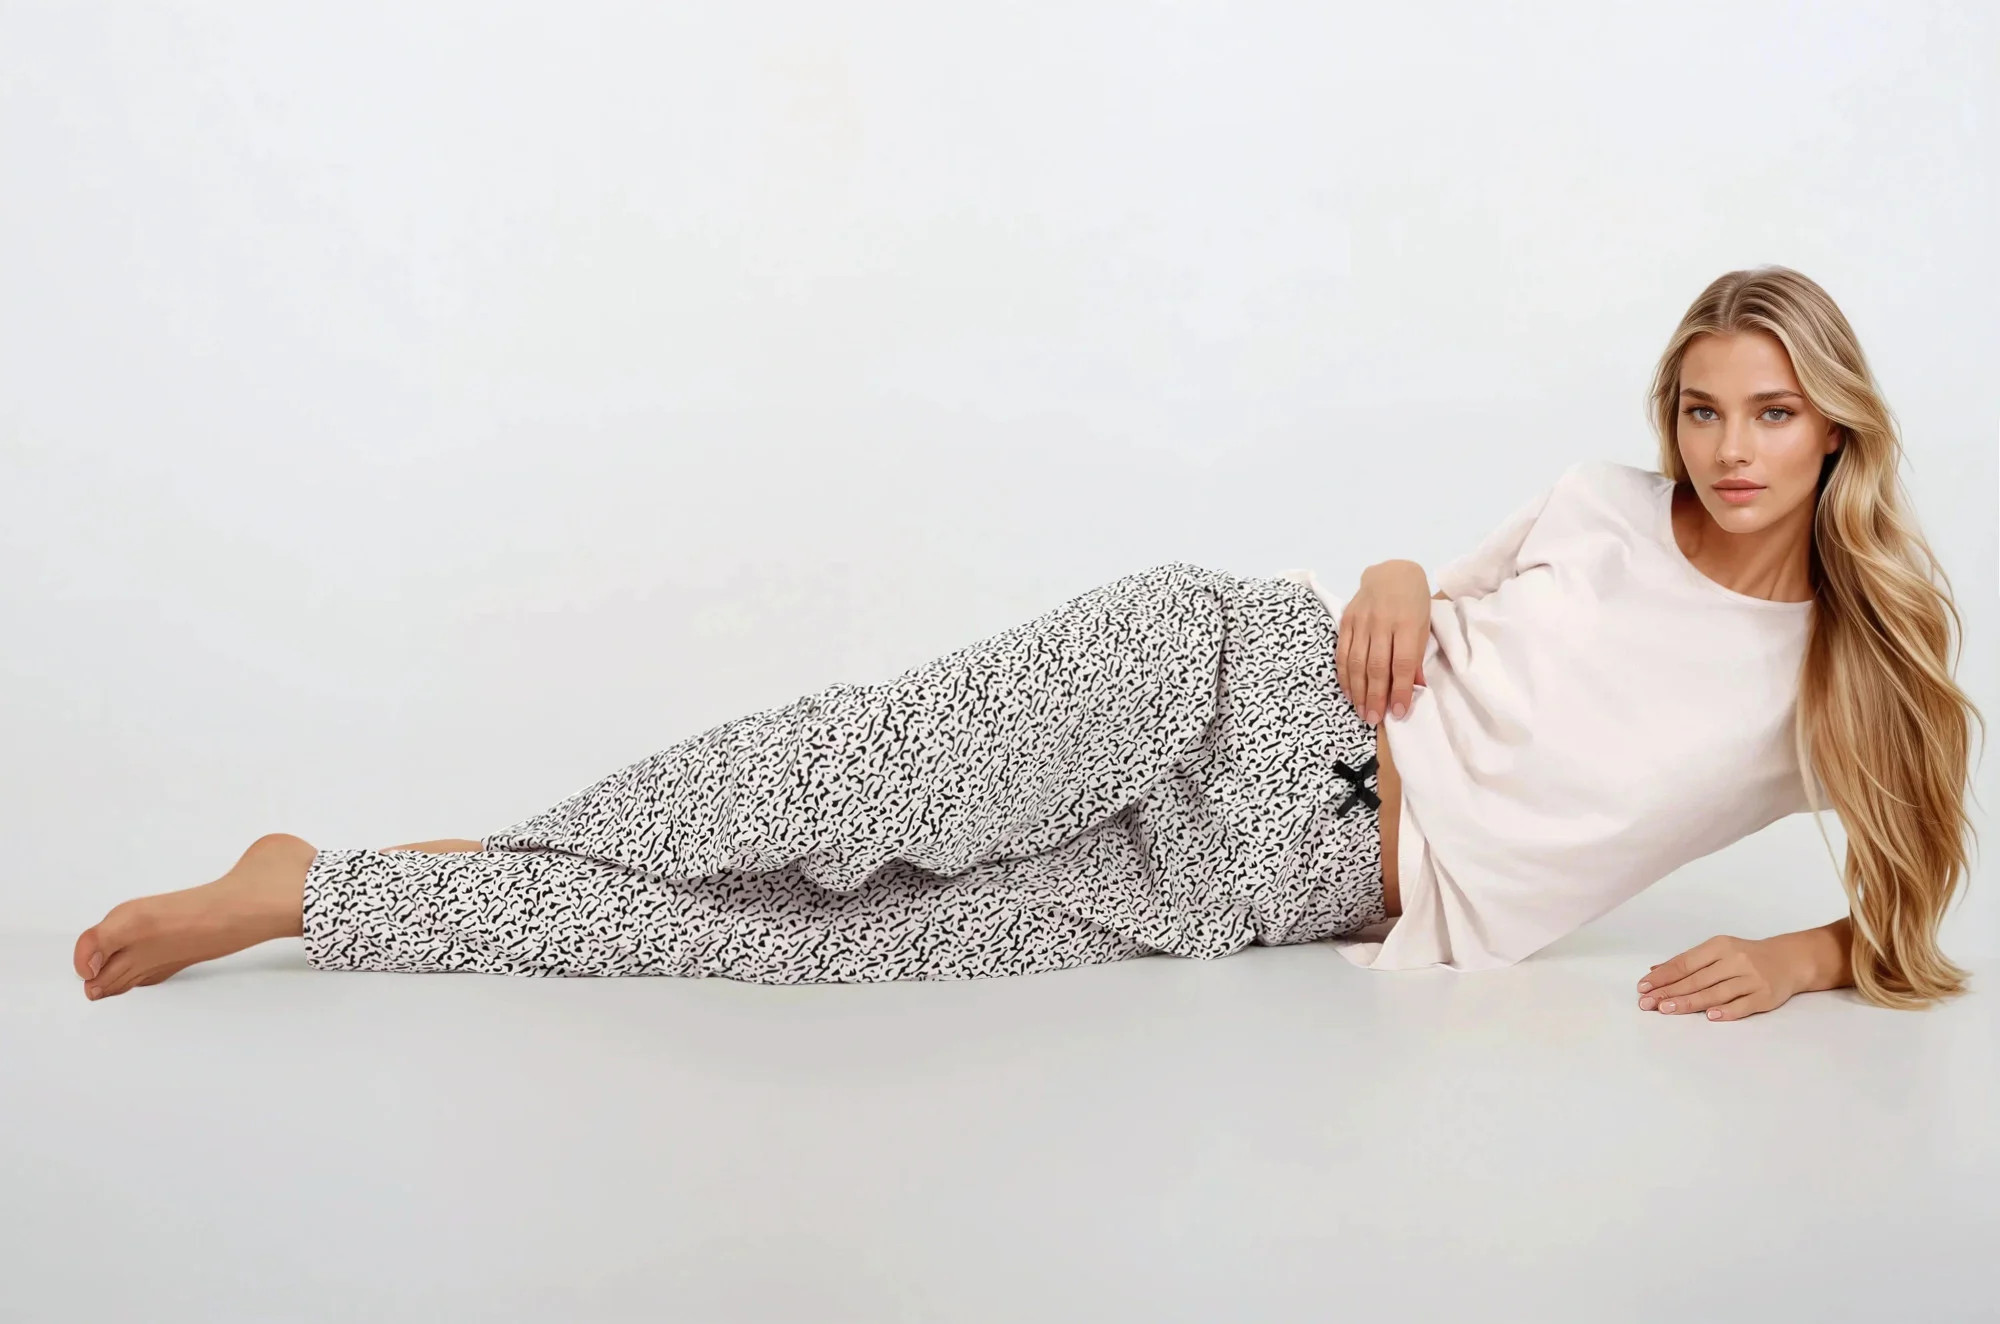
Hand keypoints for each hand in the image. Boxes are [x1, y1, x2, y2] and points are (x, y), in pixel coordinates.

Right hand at [1337, 560, 1431, 725]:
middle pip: (1376, 666)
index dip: (1400, 690)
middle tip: (1374, 719)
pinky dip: (1345, 674)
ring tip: (1361, 711)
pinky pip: (1343, 652)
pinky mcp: (1346, 621)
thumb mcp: (1423, 626)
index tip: (1398, 712)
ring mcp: (1361, 621)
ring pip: (1357, 661)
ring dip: (1358, 690)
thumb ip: (1416, 656)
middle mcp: (1382, 623)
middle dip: (1375, 696)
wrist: (1391, 573)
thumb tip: (1416, 687)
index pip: (1402, 663)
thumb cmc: (1414, 602)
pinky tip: (1349, 691)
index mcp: (1406, 624)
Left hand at [1636, 934, 1803, 1021]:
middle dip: (1669, 991)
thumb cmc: (1747, 956)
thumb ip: (1689, 961)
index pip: (1685, 962)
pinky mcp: (1765, 996)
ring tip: (1667, 1009)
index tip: (1643, 987)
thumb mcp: (1718, 950)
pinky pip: (1743, 1005)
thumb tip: (1655, 970)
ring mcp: (1751, 978)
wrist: (1789, 960)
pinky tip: (1709, 1016)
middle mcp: (1735, 960)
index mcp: (1720, 946)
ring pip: (1716, 993)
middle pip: (1697, 979)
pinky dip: (1726, 1011)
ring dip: (1689, 1002)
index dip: (1664, 976)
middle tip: (1648, 1003)